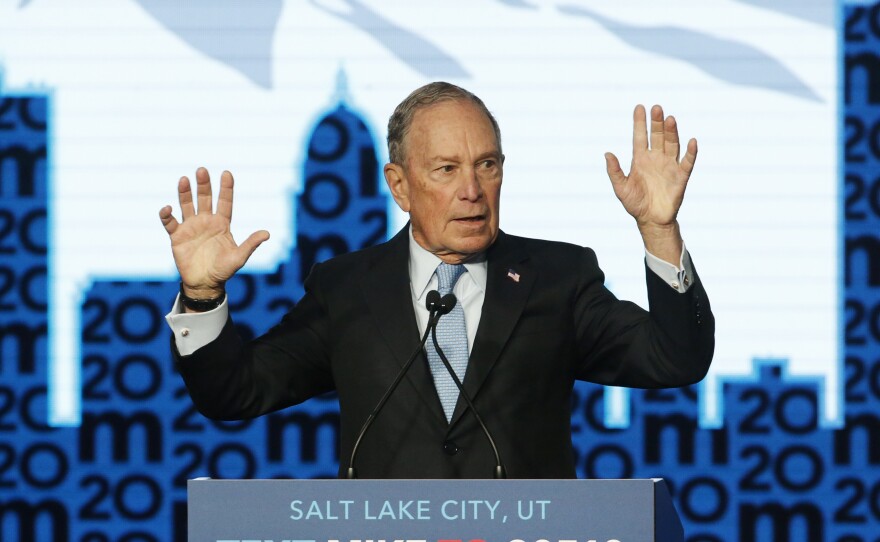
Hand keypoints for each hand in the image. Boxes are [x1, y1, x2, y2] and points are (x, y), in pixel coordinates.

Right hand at [158, 168, 268, 298]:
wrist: (204, 284)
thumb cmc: (223, 270)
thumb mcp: (239, 257)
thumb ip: (250, 244)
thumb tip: (267, 233)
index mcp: (221, 224)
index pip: (224, 202)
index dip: (226, 188)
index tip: (227, 173)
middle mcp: (206, 222)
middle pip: (204, 199)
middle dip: (203, 185)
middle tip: (202, 170)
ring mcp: (191, 227)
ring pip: (187, 205)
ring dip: (184, 193)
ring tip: (184, 179)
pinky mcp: (177, 236)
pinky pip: (170, 223)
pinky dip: (167, 215)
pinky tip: (167, 208)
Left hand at [604, 104, 696, 260]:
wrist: (651, 220)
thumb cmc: (635, 203)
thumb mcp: (620, 188)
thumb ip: (614, 171)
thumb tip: (607, 153)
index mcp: (640, 159)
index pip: (640, 136)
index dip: (640, 122)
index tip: (639, 107)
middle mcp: (656, 158)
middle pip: (657, 136)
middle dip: (657, 123)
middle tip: (656, 108)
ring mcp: (669, 166)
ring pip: (671, 144)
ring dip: (671, 132)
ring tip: (670, 119)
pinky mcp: (680, 177)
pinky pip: (687, 162)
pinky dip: (690, 152)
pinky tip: (691, 142)